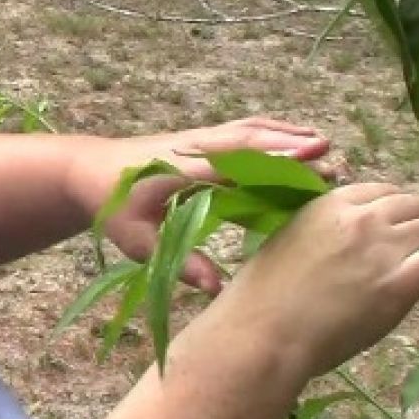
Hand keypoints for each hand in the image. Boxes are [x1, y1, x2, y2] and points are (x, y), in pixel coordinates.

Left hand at [83, 118, 332, 292]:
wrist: (85, 169)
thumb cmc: (109, 207)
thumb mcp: (136, 242)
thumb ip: (178, 262)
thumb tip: (218, 288)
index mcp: (181, 170)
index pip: (235, 162)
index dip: (273, 160)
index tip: (311, 160)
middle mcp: (194, 147)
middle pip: (250, 143)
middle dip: (291, 149)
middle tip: (333, 162)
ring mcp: (199, 139)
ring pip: (248, 131)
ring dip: (285, 136)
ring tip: (325, 146)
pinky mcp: (201, 139)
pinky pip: (242, 131)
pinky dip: (271, 132)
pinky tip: (296, 139)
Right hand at [218, 183, 418, 378]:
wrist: (263, 334)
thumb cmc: (261, 297)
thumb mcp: (287, 239)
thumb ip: (323, 229)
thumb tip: (348, 238)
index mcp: (328, 204)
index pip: (382, 191)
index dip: (393, 211)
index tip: (392, 231)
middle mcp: (360, 219)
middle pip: (413, 205)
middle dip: (417, 225)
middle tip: (414, 251)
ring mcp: (382, 250)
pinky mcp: (399, 285)